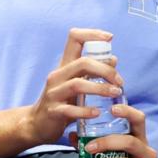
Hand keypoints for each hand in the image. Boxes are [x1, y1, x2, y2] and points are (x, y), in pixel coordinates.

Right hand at [20, 28, 123, 146]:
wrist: (37, 123)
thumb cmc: (63, 100)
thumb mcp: (77, 83)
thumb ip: (93, 72)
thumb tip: (113, 59)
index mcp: (65, 65)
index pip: (75, 38)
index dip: (92, 34)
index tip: (110, 38)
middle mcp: (58, 75)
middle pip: (82, 62)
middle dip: (105, 70)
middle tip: (119, 82)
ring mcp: (53, 93)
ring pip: (77, 84)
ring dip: (100, 89)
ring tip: (115, 94)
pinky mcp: (53, 111)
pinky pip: (70, 110)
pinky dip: (85, 111)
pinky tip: (97, 113)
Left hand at [71, 104, 157, 157]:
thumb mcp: (117, 157)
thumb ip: (97, 146)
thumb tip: (73, 135)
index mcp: (141, 141)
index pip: (139, 120)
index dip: (128, 112)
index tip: (111, 108)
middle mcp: (148, 153)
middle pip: (129, 142)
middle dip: (106, 142)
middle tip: (87, 148)